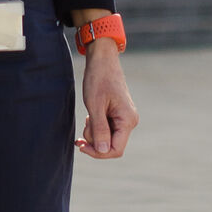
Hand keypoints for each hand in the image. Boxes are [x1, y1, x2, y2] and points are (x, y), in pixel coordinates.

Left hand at [74, 40, 137, 158]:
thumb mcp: (95, 105)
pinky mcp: (118, 114)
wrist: (102, 59)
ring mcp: (124, 118)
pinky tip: (91, 114)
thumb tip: (102, 151)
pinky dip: (96, 125)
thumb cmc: (98, 79)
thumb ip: (99, 129)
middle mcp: (129, 121)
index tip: (81, 146)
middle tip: (84, 123)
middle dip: (94, 139)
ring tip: (88, 115)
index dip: (98, 152)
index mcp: (127, 120)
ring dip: (94, 131)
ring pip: (107, 137)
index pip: (115, 149)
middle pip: (111, 145)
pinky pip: (107, 128)